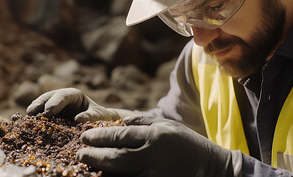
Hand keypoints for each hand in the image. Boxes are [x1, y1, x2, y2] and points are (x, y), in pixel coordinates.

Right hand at [26, 88, 121, 121]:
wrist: (98, 124)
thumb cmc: (100, 117)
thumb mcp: (99, 116)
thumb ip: (91, 116)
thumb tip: (78, 119)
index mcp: (73, 95)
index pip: (62, 95)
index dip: (55, 102)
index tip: (48, 111)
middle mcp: (60, 99)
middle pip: (47, 98)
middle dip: (39, 105)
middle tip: (32, 113)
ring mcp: (53, 108)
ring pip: (40, 107)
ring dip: (33, 114)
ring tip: (25, 121)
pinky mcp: (49, 119)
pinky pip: (39, 119)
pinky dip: (33, 123)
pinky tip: (27, 130)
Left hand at [76, 116, 233, 176]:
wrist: (213, 170)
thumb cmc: (189, 144)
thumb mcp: (168, 126)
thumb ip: (144, 122)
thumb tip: (120, 123)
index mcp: (156, 136)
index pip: (120, 135)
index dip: (99, 137)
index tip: (84, 137)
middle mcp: (154, 156)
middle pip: (116, 157)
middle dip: (94, 156)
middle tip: (79, 154)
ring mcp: (155, 175)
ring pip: (120, 175)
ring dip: (101, 171)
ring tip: (85, 167)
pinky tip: (105, 176)